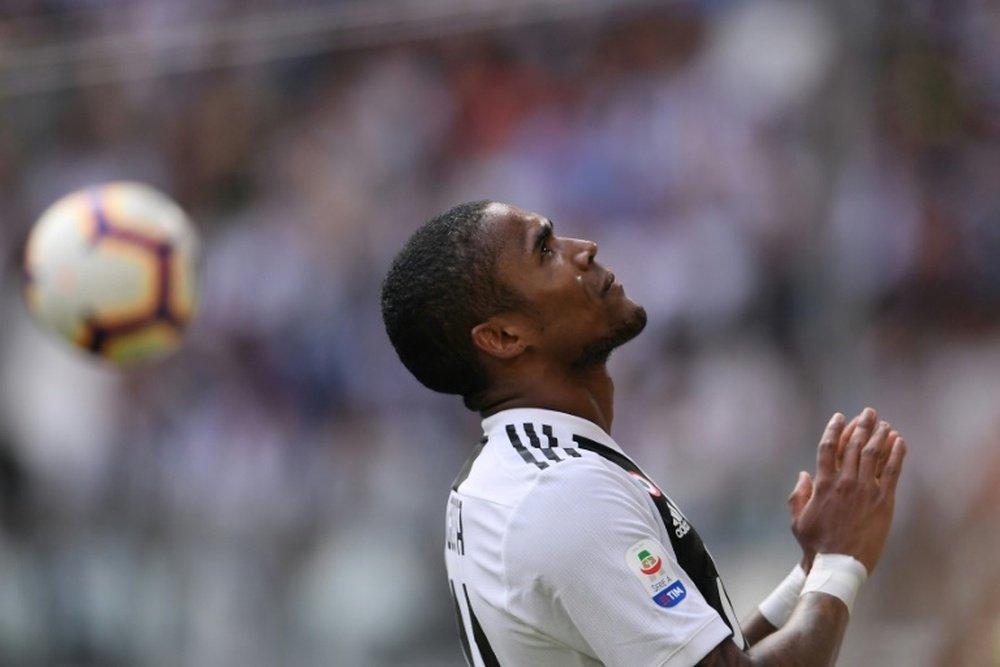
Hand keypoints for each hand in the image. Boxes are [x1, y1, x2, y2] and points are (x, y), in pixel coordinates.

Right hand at [787, 408, 906, 573]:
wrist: (839, 565)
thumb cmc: (816, 544)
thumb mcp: (797, 519)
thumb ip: (798, 494)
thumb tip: (803, 475)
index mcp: (822, 484)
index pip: (829, 447)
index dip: (834, 429)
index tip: (840, 417)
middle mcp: (844, 482)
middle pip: (854, 445)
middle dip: (861, 425)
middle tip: (868, 413)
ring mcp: (865, 491)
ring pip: (874, 454)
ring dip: (879, 435)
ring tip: (884, 423)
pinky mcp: (883, 501)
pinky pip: (892, 471)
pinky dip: (896, 454)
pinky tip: (899, 441)